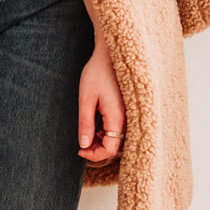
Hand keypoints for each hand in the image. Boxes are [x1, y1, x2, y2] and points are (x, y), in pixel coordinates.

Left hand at [77, 46, 125, 162]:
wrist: (110, 55)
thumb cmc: (96, 73)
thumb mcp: (86, 98)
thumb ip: (85, 123)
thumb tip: (84, 145)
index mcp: (117, 117)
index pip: (110, 149)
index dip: (95, 155)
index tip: (80, 151)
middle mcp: (127, 118)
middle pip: (116, 147)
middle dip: (98, 150)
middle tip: (82, 146)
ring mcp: (129, 114)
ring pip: (119, 139)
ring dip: (103, 142)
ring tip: (89, 134)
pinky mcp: (128, 109)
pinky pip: (121, 129)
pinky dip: (109, 133)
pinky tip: (99, 126)